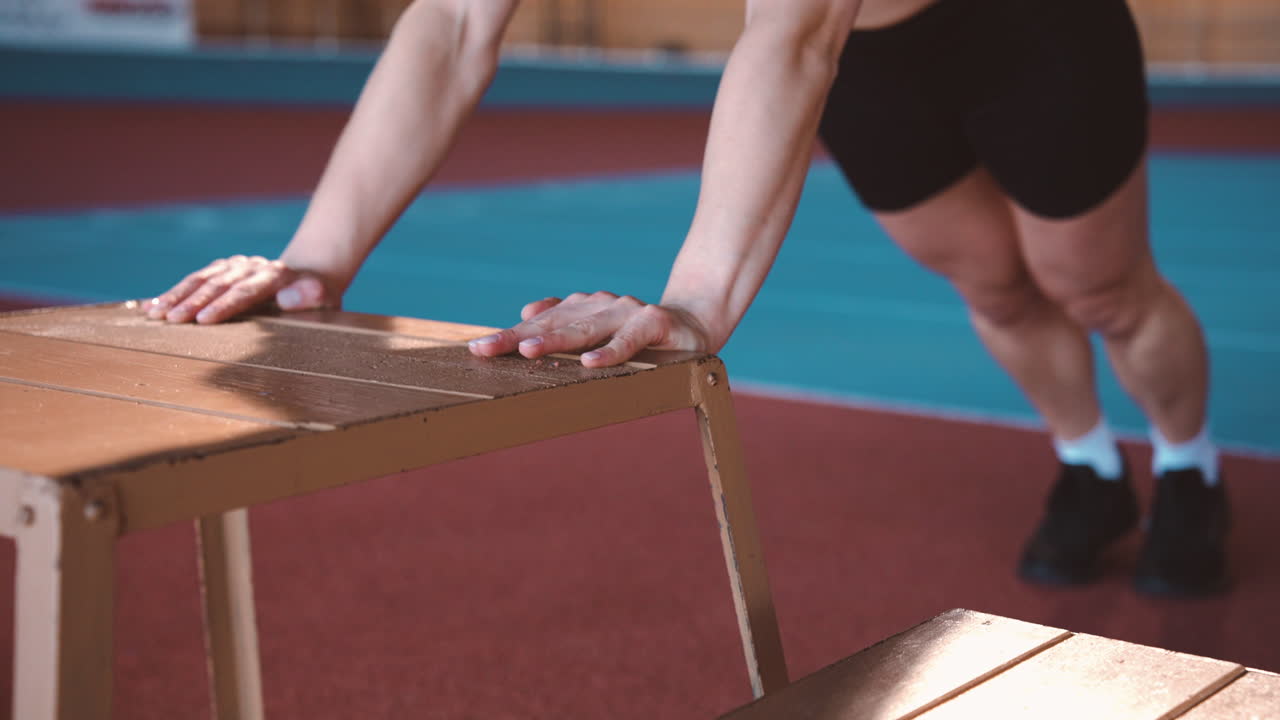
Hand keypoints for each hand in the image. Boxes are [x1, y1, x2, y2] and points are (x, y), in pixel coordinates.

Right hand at [147, 255, 339, 323]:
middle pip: (220, 284)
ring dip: (177, 296)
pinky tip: (153, 305)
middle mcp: (252, 266)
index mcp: (276, 276)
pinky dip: (174, 292)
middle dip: (193, 303)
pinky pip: (196, 279)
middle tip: (170, 320)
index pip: (246, 291)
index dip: (223, 306)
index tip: (203, 320)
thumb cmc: (318, 299)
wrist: (310, 276)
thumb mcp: (325, 301)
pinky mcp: (224, 268)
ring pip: (203, 279)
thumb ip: (310, 298)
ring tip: (155, 313)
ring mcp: (236, 265)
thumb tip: (289, 298)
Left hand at [467, 291, 711, 367]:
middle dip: (518, 338)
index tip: (476, 348)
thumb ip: (567, 323)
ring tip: (528, 353)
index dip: (509, 335)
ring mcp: (627, 311)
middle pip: (554, 324)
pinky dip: (611, 351)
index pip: (541, 324)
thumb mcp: (600, 332)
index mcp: (583, 308)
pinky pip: (631, 339)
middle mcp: (601, 305)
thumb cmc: (640, 336)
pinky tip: (591, 363)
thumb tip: (527, 312)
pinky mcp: (656, 322)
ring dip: (556, 341)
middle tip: (487, 350)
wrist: (695, 324)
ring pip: (587, 328)